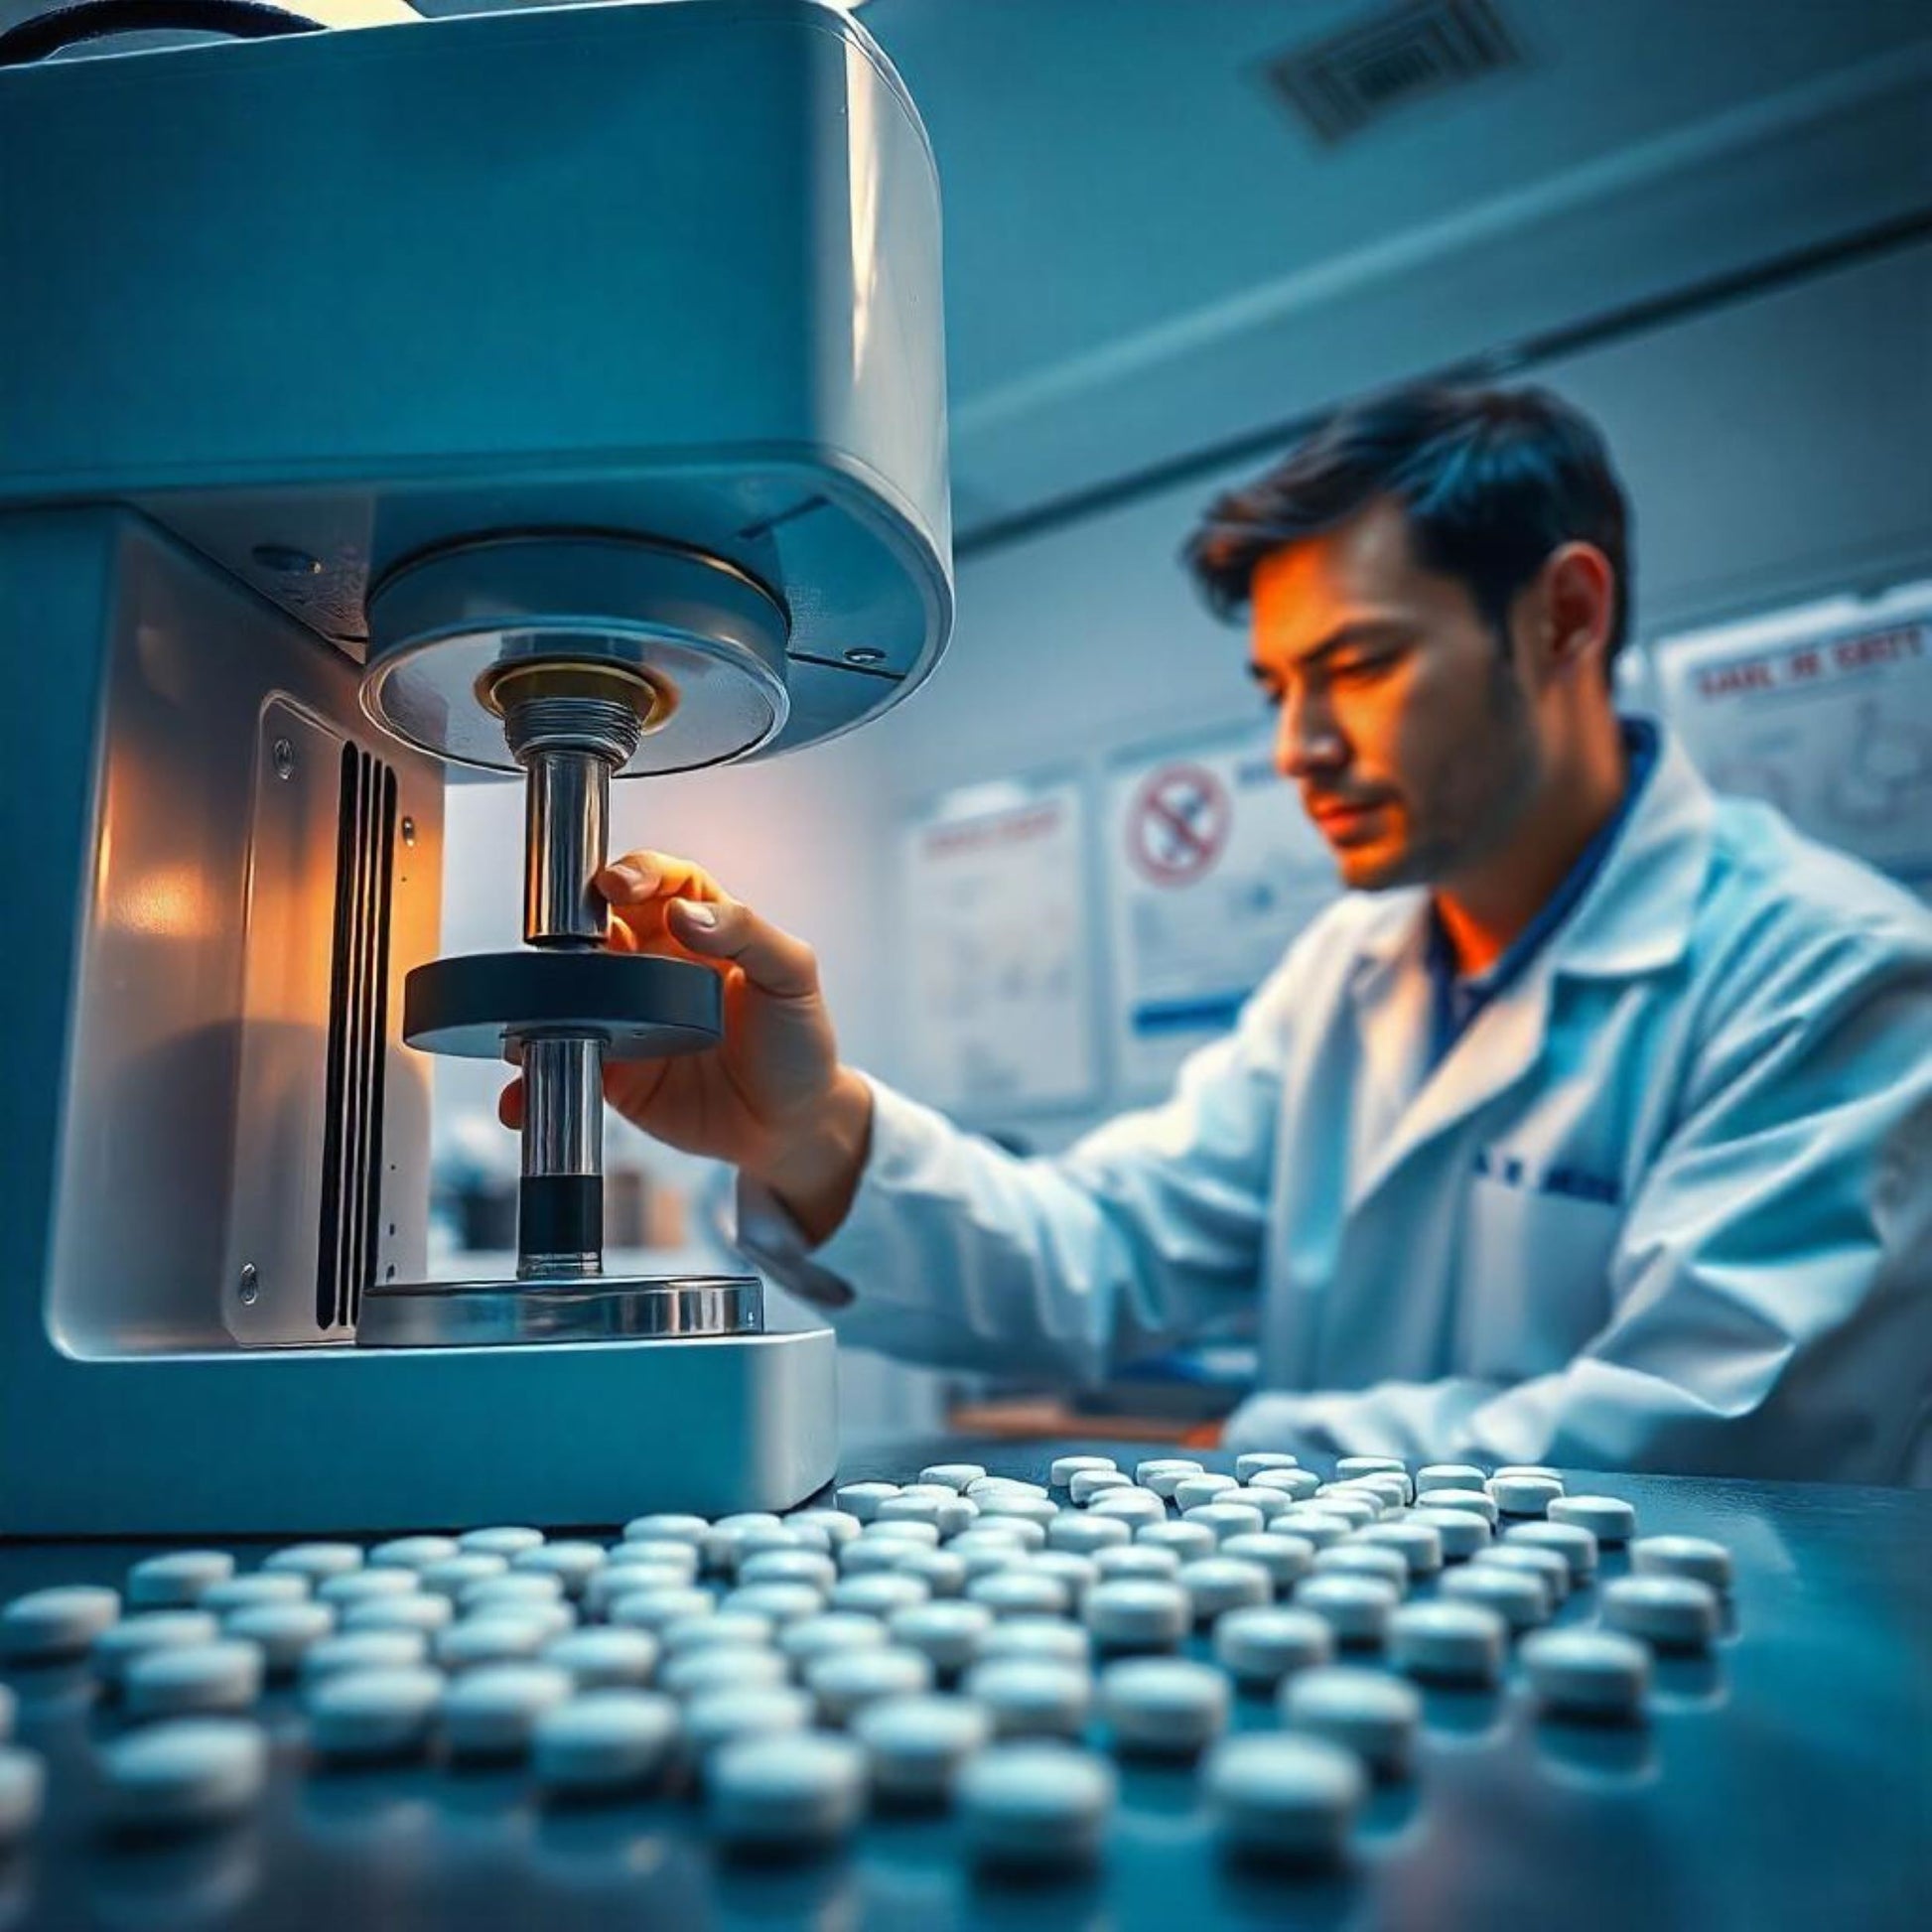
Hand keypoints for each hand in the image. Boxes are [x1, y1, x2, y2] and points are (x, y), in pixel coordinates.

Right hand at [497, 851, 871, 1243]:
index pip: (659, 882)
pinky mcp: (610, 1070)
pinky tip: (523, 1090)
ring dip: (537, 999)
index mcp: (700, 928)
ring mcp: (626, 1016)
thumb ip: (748, 935)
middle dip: (569, 928)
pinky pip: (559, 1060)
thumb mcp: (793, 978)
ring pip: (565, 991)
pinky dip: (531, 1075)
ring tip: (529, 1012)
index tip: (617, 883)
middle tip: (563, 943)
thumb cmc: (799, 1042)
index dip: (635, 872)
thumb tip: (687, 912)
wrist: (792, 1127)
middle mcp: (654, 965)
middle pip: (595, 927)